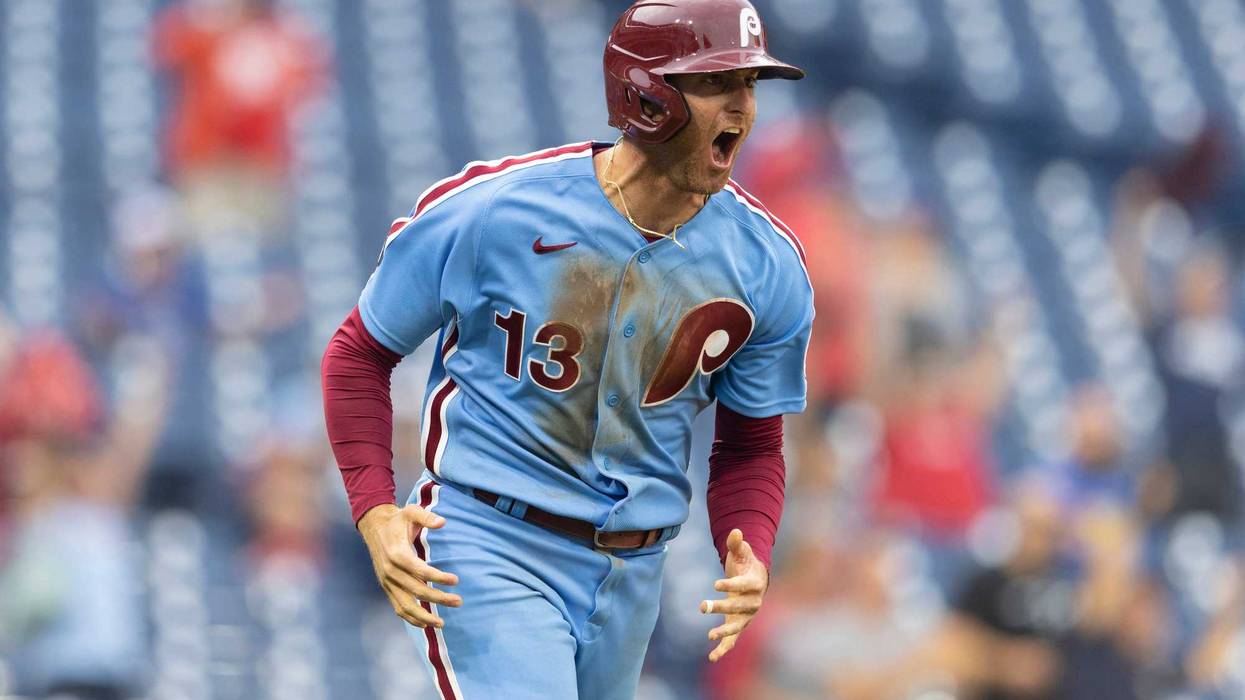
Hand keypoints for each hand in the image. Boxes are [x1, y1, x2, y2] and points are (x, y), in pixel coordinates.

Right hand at [357, 503, 461, 627]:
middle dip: (439, 598)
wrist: (374, 527)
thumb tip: (442, 522)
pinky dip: (410, 618)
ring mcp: (387, 582)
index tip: (456, 580)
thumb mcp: (411, 511)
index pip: (420, 571)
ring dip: (424, 616)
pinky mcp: (386, 587)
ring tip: (442, 623)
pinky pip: (397, 607)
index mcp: (397, 554)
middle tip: (459, 601)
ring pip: (405, 605)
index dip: (438, 577)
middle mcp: (390, 571)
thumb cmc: (398, 520)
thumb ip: (427, 516)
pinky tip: (425, 624)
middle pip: (417, 590)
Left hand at [700, 528, 768, 661]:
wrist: (754, 579)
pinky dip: (723, 649)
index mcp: (755, 583)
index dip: (731, 585)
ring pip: (737, 626)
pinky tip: (711, 658)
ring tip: (709, 635)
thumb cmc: (746, 563)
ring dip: (724, 632)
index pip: (744, 585)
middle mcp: (754, 602)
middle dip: (721, 608)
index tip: (715, 584)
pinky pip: (733, 640)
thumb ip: (737, 543)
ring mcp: (747, 616)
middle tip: (703, 606)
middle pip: (739, 607)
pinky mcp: (739, 625)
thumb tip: (735, 531)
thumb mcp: (742, 552)